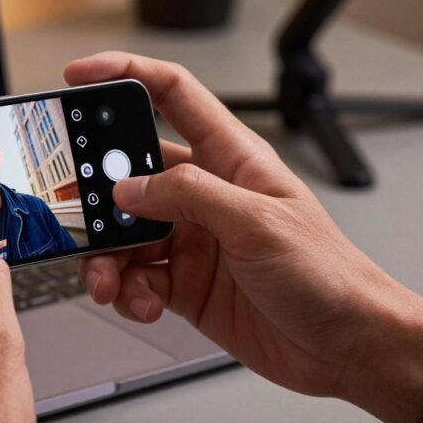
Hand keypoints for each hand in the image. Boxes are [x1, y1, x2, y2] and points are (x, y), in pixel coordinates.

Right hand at [67, 51, 422, 422]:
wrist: (345, 347)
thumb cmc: (328, 275)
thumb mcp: (259, 222)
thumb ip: (189, 196)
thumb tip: (129, 186)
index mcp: (229, 158)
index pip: (171, 95)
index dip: (125, 75)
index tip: (80, 76)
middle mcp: (204, 194)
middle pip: (129, 172)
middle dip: (96, 192)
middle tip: (77, 211)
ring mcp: (190, 239)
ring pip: (122, 232)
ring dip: (105, 256)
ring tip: (107, 279)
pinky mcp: (181, 282)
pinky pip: (133, 277)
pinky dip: (125, 290)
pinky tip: (141, 301)